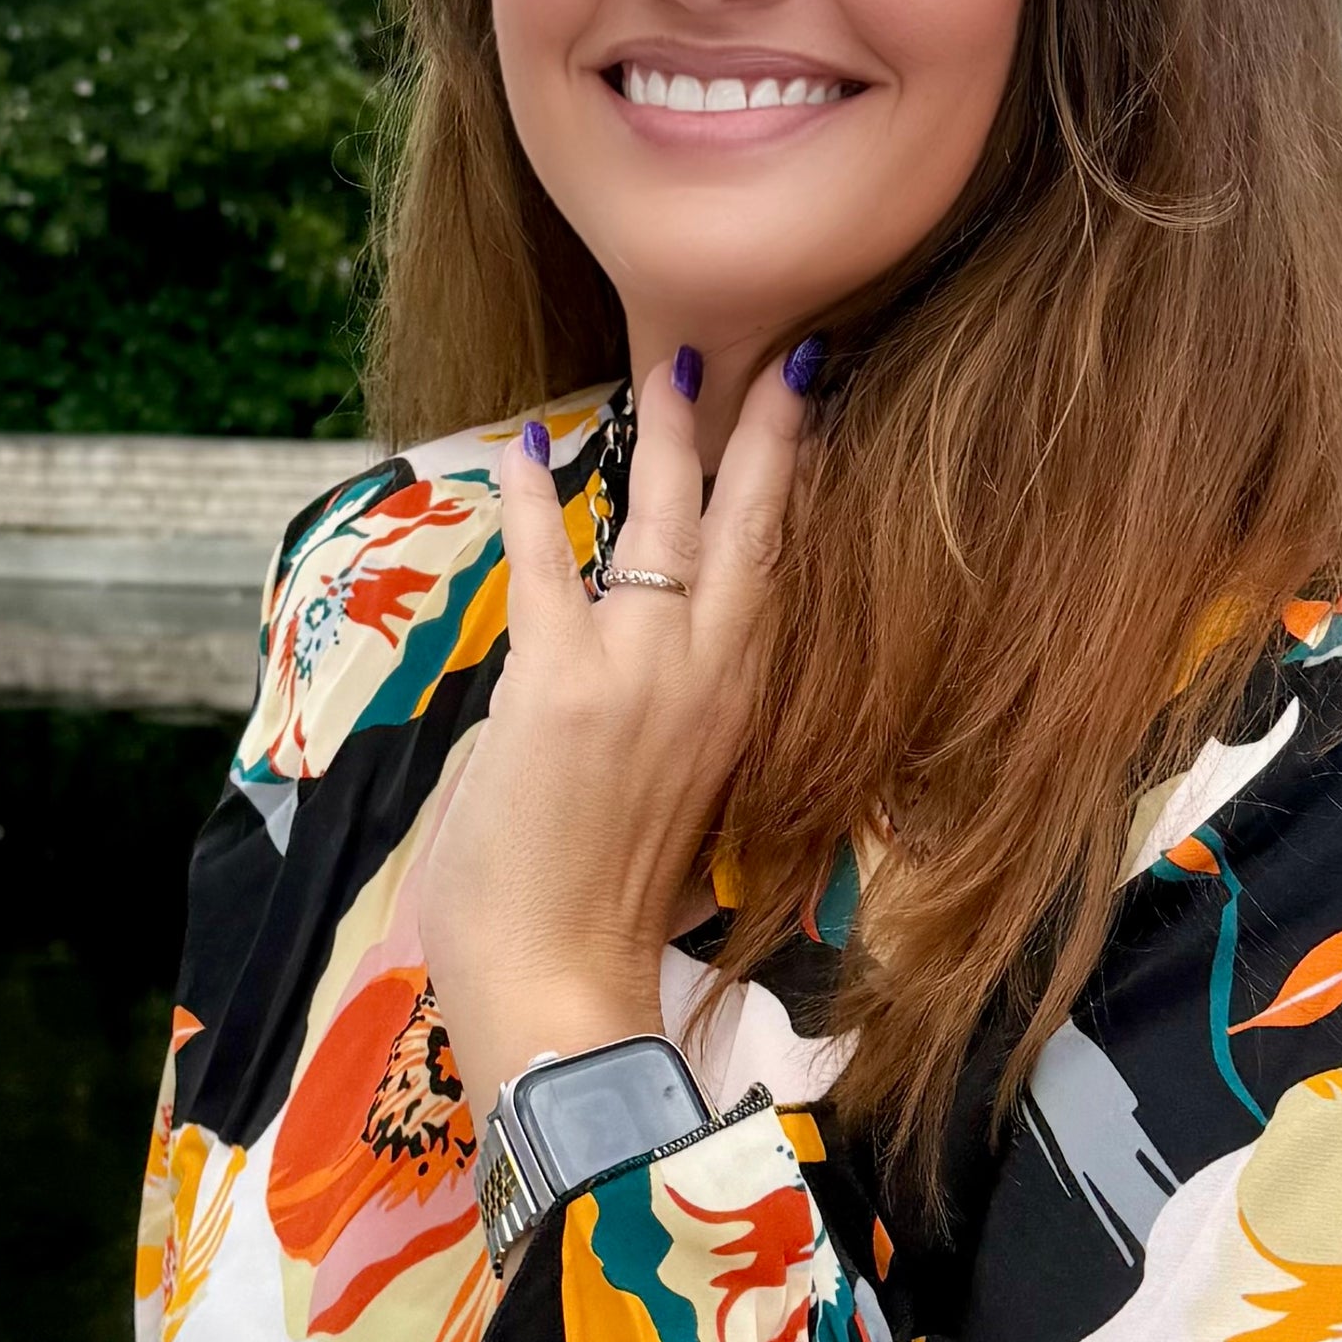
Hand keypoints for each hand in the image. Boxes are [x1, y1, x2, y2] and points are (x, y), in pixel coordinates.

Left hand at [409, 341, 815, 1111]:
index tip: (814, 423)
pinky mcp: (561, 682)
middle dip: (763, 437)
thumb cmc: (600, 919)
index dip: (801, 496)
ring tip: (677, 366)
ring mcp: (641, 674)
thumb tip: (588, 680)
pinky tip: (527, 442)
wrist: (562, 984)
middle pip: (753, 532)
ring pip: (667, 526)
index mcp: (744, 716)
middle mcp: (712, 683)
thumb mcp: (658, 805)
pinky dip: (531, 499)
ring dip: (669, 443)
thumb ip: (636, 722)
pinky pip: (546, 561)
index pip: (783, 583)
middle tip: (772, 357)